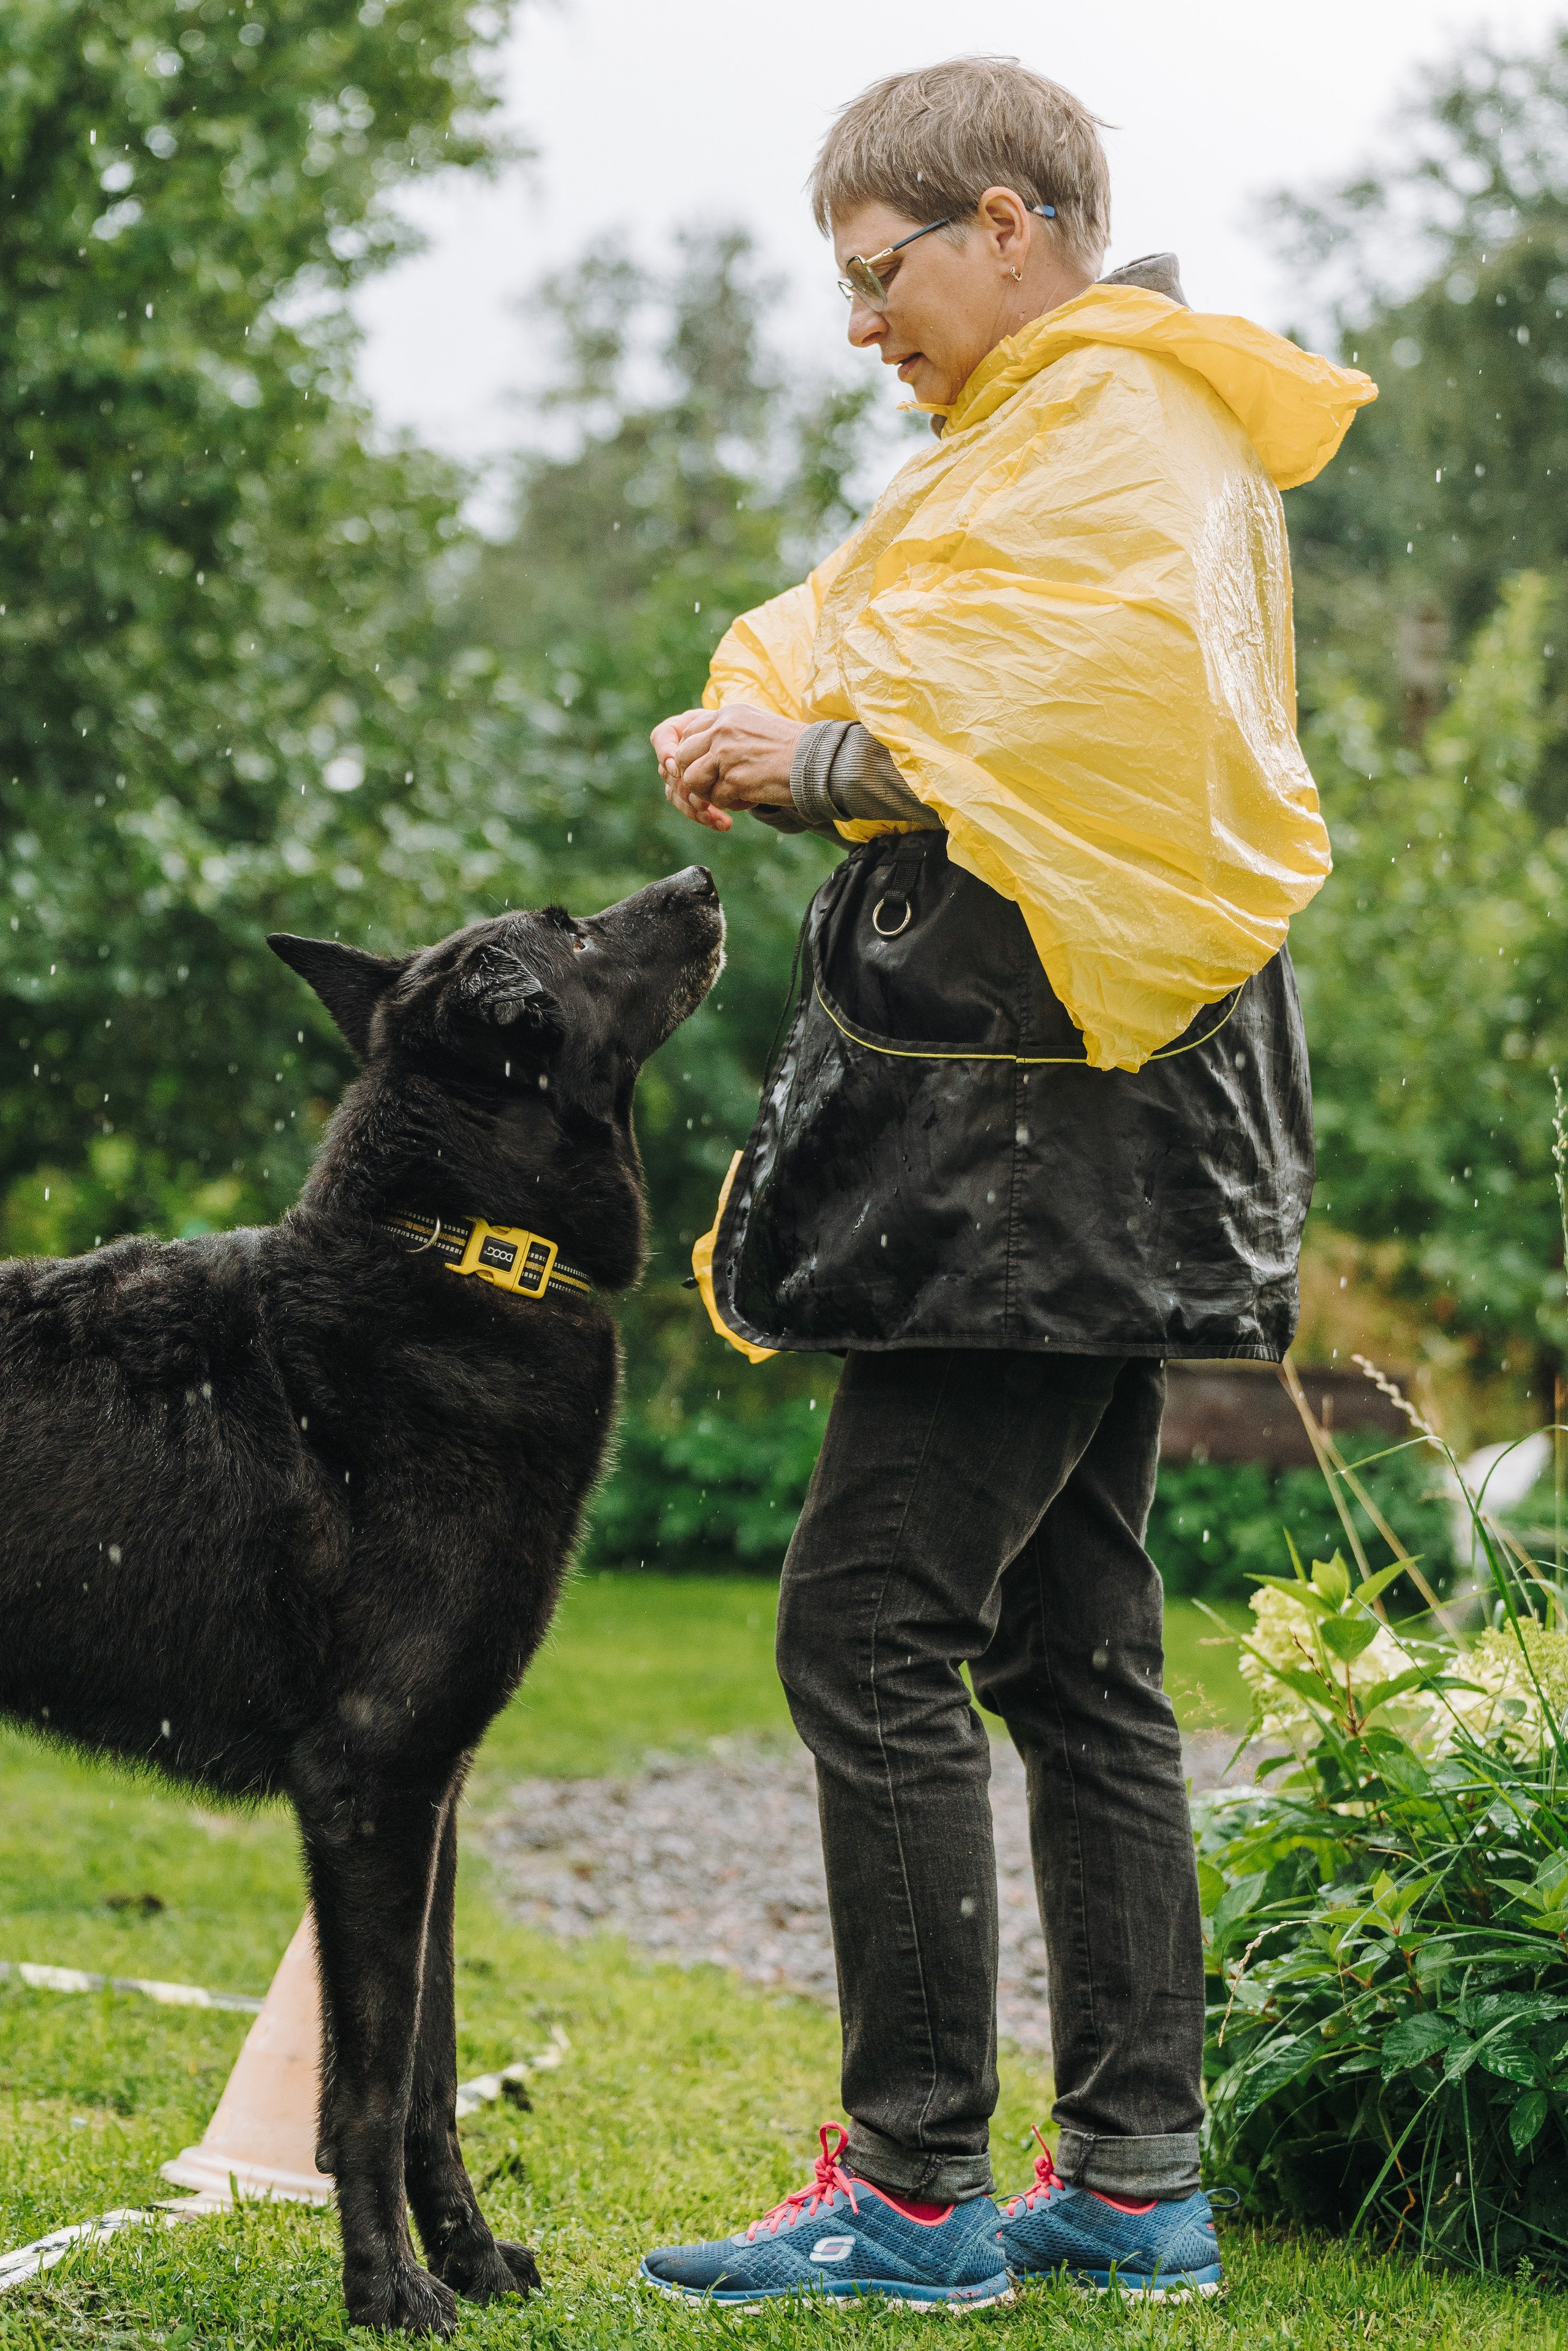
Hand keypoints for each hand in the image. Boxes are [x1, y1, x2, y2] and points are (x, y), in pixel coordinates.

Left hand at [651, 705, 804, 832]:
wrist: (817, 761)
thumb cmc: (793, 747)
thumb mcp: (756, 724)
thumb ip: (729, 731)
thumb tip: (706, 749)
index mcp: (727, 714)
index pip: (689, 732)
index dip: (692, 754)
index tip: (707, 766)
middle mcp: (721, 729)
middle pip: (681, 755)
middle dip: (695, 774)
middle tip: (715, 783)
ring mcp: (725, 754)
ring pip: (692, 779)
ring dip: (709, 791)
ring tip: (732, 792)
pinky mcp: (733, 779)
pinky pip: (716, 799)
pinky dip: (730, 804)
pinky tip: (749, 798)